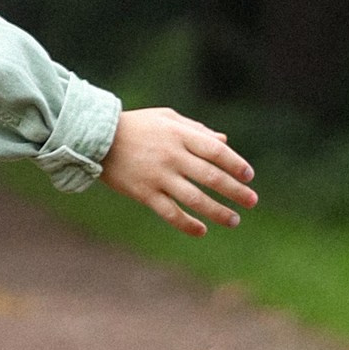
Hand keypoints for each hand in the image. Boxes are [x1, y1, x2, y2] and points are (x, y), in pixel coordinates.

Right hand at [100, 107, 256, 239]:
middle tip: (252, 201)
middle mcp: (171, 156)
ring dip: (218, 212)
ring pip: (194, 199)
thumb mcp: (167, 118)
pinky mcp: (144, 193)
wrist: (96, 138)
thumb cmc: (136, 125)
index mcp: (179, 135)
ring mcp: (158, 176)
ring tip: (234, 220)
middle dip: (235, 191)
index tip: (249, 176)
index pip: (216, 151)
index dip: (235, 164)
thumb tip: (225, 143)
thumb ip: (197, 130)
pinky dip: (187, 224)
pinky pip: (170, 213)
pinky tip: (201, 230)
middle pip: (211, 177)